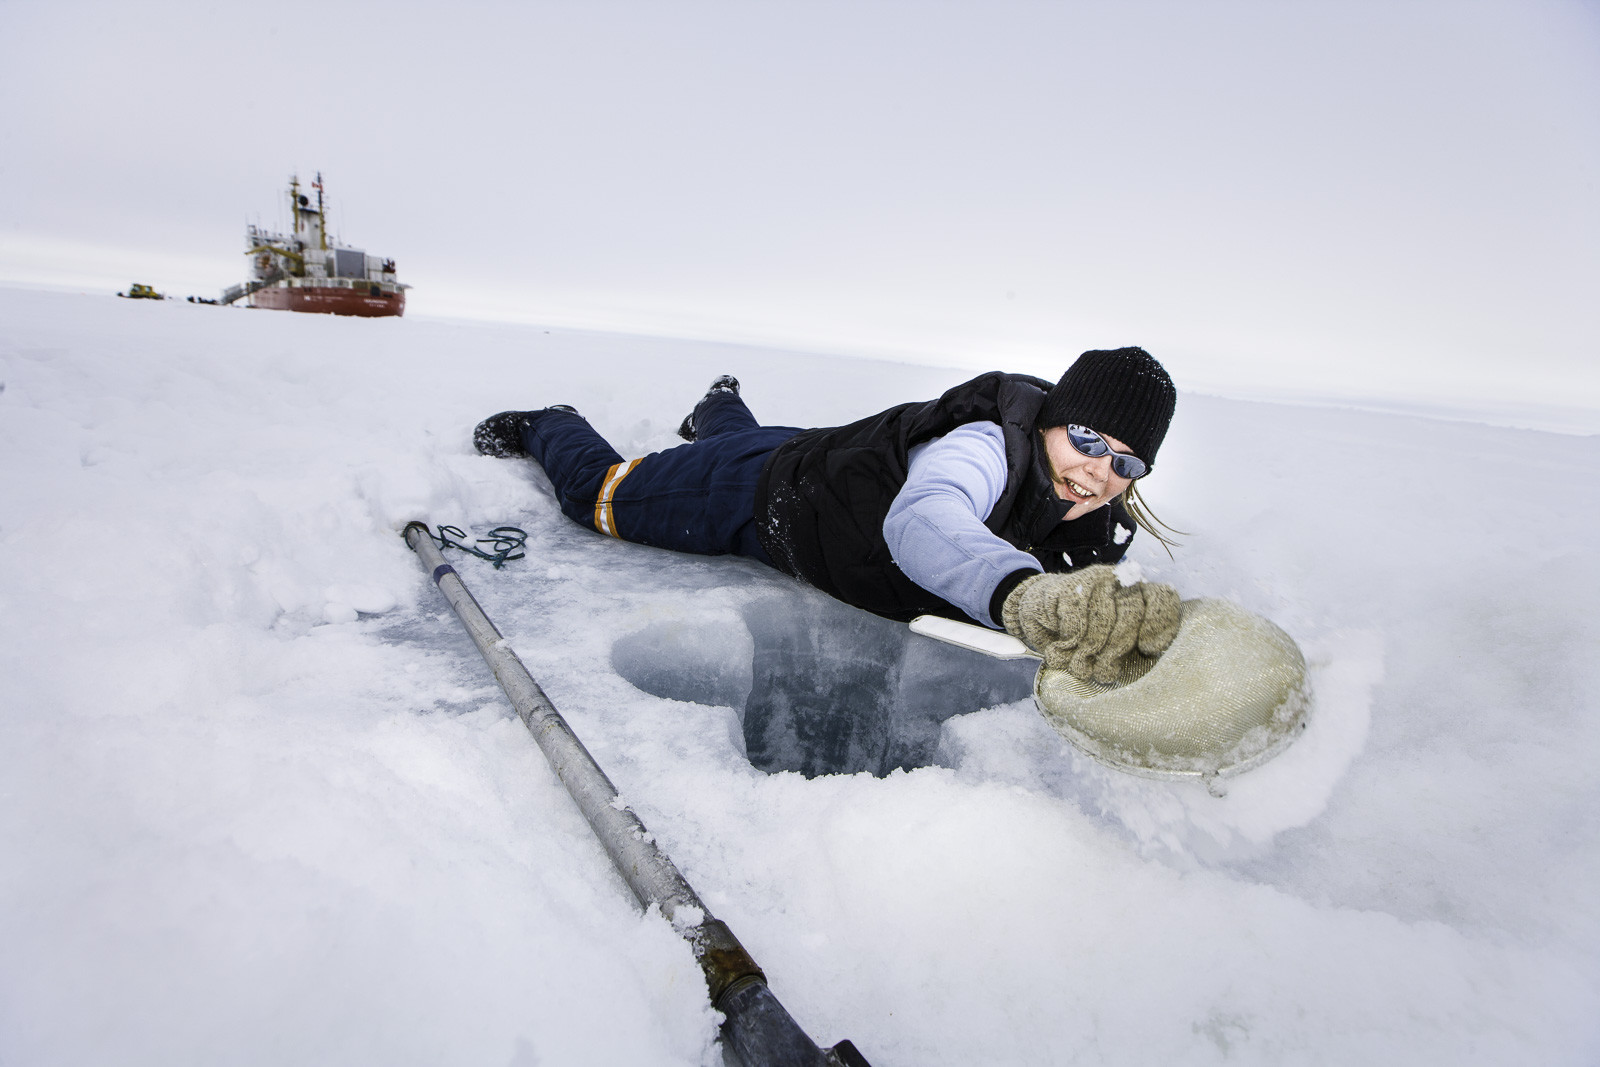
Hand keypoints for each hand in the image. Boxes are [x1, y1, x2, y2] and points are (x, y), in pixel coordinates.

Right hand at [1001, 565, 1180, 683]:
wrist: (1040, 609)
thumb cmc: (1083, 630)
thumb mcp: (1111, 638)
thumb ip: (1130, 642)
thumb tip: (1148, 652)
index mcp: (1139, 593)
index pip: (1161, 597)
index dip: (1159, 623)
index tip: (1148, 648)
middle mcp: (1121, 582)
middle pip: (1131, 616)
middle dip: (1116, 650)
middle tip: (1103, 672)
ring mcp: (1095, 580)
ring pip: (1101, 624)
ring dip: (1087, 653)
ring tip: (1079, 667)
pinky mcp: (1069, 587)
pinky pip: (1075, 625)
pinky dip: (1067, 643)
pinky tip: (1060, 650)